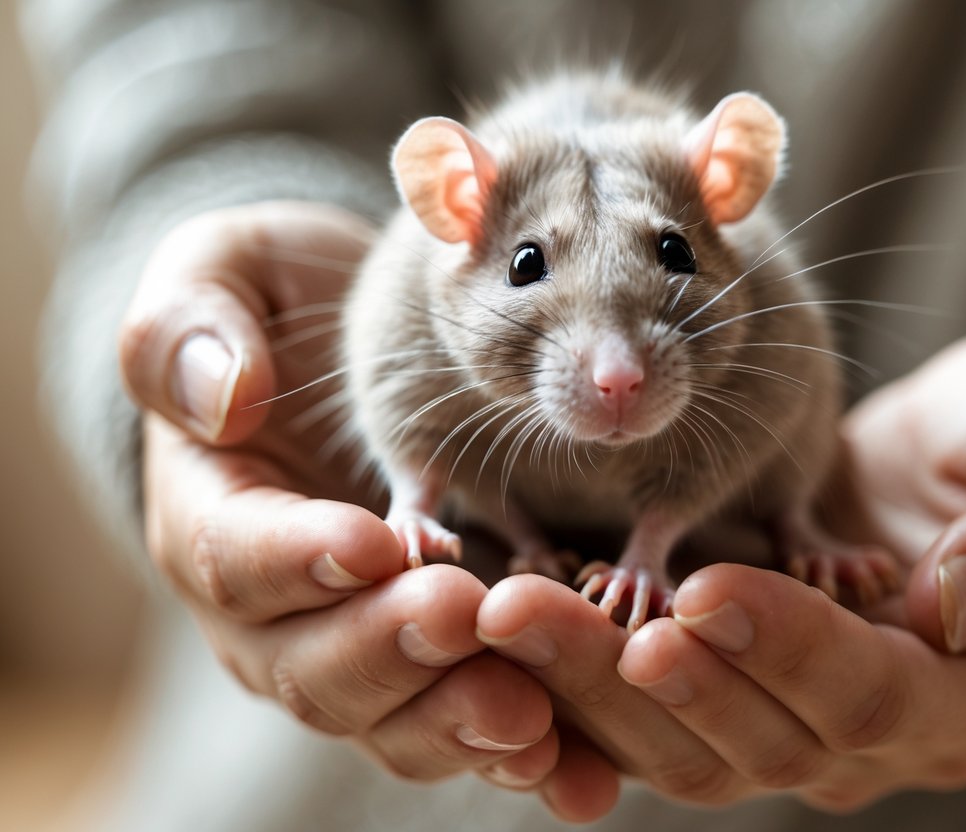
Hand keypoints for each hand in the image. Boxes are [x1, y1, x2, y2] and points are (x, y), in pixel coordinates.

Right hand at [122, 202, 560, 796]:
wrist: (352, 351)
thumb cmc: (279, 306)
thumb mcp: (224, 276)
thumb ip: (192, 326)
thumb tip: (224, 400)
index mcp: (215, 519)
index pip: (238, 559)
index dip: (297, 559)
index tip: (372, 541)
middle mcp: (280, 611)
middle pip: (316, 665)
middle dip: (392, 650)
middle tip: (464, 617)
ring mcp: (362, 645)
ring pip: (396, 715)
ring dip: (460, 721)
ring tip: (529, 716)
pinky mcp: (439, 658)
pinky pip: (467, 716)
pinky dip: (520, 747)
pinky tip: (578, 764)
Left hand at [480, 333, 965, 810]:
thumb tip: (955, 599)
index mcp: (954, 700)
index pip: (858, 698)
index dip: (781, 651)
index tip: (703, 590)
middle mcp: (862, 732)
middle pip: (740, 739)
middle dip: (634, 677)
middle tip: (536, 610)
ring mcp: (785, 712)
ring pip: (669, 735)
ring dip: (579, 680)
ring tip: (503, 610)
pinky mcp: (727, 672)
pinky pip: (641, 696)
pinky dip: (575, 672)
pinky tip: (511, 617)